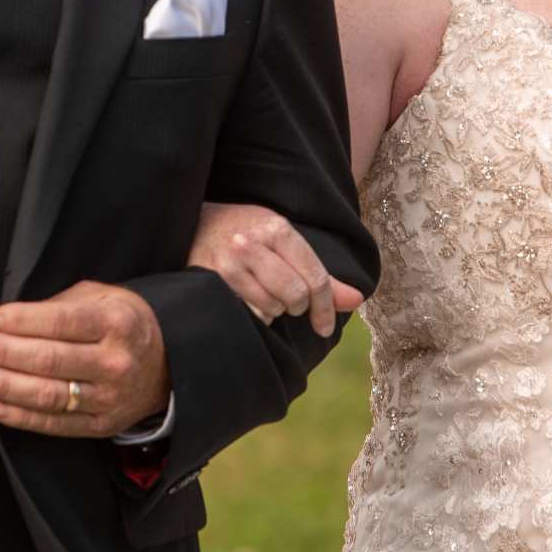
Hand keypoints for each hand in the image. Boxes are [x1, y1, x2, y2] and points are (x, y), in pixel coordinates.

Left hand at [0, 281, 169, 436]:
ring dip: (6, 386)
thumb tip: (13, 321)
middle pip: (50, 360)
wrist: (168, 364)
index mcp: (116, 323)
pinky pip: (56, 424)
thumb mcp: (102, 298)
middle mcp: (115, 362)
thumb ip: (60, 306)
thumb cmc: (125, 325)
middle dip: (5, 353)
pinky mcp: (101, 425)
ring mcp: (109, 397)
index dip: (23, 322)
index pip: (62, 322)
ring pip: (49, 395)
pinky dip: (22, 417)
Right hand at [188, 202, 364, 336]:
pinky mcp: (211, 281)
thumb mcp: (284, 240)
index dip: (326, 307)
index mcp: (277, 228)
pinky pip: (247, 313)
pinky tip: (248, 299)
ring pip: (271, 308)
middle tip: (290, 302)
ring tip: (265, 294)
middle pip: (295, 296)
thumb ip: (320, 273)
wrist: (194, 224)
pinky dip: (255, 314)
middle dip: (298, 307)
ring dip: (274, 310)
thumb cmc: (246, 232)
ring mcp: (229, 263)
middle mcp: (252, 243)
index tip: (325, 327)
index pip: (314, 277)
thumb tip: (357, 301)